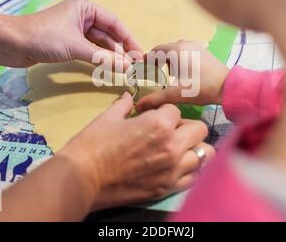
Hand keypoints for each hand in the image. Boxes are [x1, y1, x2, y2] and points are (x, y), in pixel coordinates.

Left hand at [0, 0, 142, 67]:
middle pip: (108, 35)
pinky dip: (98, 60)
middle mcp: (83, 17)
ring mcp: (75, 31)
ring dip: (110, 57)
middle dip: (120, 50)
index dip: (129, 39)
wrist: (10, 44)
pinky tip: (108, 69)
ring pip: (99, 45)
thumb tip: (127, 68)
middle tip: (134, 67)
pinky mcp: (68, 43)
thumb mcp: (76, 47)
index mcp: (86, 8)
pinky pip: (89, 51)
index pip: (115, 23)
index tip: (140, 55)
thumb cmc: (43, 37)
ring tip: (124, 71)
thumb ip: (103, 58)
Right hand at [57, 92, 214, 209]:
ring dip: (193, 148)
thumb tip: (129, 96)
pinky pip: (194, 177)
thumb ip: (124, 105)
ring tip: (179, 149)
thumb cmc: (92, 143)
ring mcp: (173, 170)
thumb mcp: (108, 117)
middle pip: (200, 129)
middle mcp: (173, 146)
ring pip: (204, 154)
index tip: (154, 116)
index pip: (176, 110)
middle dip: (187, 126)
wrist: (81, 178)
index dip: (165, 111)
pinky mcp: (167, 188)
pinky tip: (175, 166)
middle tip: (171, 130)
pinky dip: (189, 169)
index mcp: (159, 124)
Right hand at [136, 40, 229, 112]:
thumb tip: (138, 105)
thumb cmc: (200, 88)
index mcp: (176, 50)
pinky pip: (186, 51)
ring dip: (169, 59)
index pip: (155, 51)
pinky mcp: (204, 51)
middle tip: (152, 74)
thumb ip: (155, 99)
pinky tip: (182, 72)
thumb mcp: (176, 94)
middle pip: (165, 49)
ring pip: (175, 50)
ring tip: (167, 74)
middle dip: (157, 60)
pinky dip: (180, 59)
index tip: (141, 69)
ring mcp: (196, 46)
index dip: (146, 60)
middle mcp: (185, 43)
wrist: (227, 87)